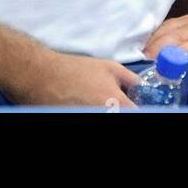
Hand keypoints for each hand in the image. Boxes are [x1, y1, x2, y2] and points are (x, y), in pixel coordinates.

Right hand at [19, 49, 139, 108]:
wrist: (45, 78)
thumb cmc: (77, 71)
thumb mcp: (110, 67)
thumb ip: (131, 79)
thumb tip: (141, 88)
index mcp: (118, 104)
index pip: (137, 113)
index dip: (137, 107)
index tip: (135, 103)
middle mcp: (107, 115)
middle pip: (124, 115)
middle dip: (123, 108)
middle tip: (115, 100)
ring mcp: (91, 119)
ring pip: (109, 115)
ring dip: (109, 110)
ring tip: (97, 99)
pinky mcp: (78, 120)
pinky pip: (93, 116)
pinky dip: (94, 110)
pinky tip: (87, 104)